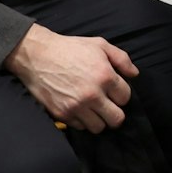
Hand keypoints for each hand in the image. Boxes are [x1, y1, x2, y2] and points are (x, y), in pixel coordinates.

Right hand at [5, 25, 138, 132]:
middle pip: (117, 119)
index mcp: (105, 76)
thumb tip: (134, 74)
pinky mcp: (62, 114)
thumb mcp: (99, 45)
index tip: (114, 91)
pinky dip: (82, 121)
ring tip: (94, 109)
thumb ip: (121, 59)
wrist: (37, 55)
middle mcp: (92, 95)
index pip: (125, 98)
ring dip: (99, 119)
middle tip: (108, 105)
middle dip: (115, 112)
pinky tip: (79, 109)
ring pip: (99, 128)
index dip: (121, 94)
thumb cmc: (70, 48)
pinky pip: (80, 127)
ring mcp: (76, 107)